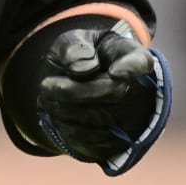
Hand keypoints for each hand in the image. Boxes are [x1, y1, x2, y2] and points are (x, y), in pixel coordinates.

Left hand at [8, 18, 168, 173]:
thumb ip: (74, 48)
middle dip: (73, 91)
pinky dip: (66, 128)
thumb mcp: (72, 41)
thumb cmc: (79, 57)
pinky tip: (58, 114)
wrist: (77, 85)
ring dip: (64, 109)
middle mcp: (139, 90)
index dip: (131, 69)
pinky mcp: (117, 143)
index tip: (116, 73)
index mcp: (133, 56)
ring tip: (48, 96)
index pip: (140, 62)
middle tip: (45, 85)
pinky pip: (90, 140)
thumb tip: (83, 70)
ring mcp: (132, 120)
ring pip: (99, 120)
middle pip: (113, 92)